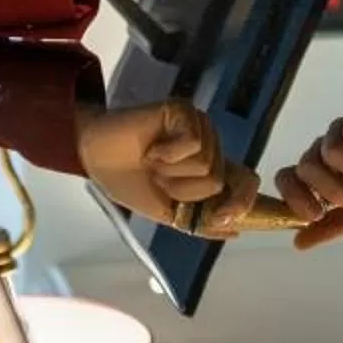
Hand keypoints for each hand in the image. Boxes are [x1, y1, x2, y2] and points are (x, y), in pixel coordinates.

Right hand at [79, 99, 257, 237]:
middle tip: (158, 179)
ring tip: (151, 162)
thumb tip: (236, 231)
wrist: (96, 159)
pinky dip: (166, 154)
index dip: (242, 202)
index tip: (221, 218)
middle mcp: (211, 147)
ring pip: (206, 165)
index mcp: (211, 170)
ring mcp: (199, 127)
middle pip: (218, 180)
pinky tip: (151, 148)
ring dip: (169, 172)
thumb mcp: (168, 212)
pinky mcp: (184, 112)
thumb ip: (200, 222)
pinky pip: (192, 144)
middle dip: (182, 191)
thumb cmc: (130, 182)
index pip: (246, 182)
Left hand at [273, 106, 342, 249]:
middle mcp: (325, 155)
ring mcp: (341, 133)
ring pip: (330, 149)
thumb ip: (334, 228)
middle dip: (335, 191)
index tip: (316, 215)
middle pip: (306, 166)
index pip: (287, 179)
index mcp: (321, 180)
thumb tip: (299, 244)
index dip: (293, 197)